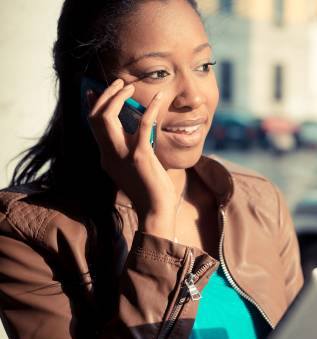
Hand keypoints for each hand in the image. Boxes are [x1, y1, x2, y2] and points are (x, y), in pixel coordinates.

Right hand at [87, 78, 176, 237]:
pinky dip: (151, 108)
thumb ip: (131, 148)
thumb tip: (139, 128)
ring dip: (117, 97)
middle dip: (104, 96)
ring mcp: (122, 154)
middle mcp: (108, 154)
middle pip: (94, 117)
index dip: (93, 105)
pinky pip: (144, 124)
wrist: (156, 211)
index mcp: (106, 157)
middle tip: (118, 84)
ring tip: (129, 88)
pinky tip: (159, 98)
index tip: (95, 90)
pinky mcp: (140, 155)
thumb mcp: (134, 167)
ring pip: (107, 117)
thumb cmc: (150, 190)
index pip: (92, 126)